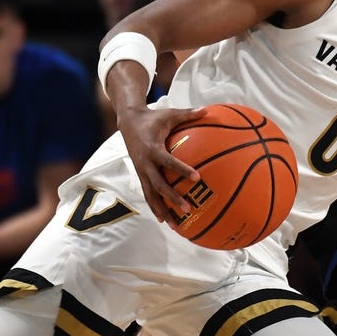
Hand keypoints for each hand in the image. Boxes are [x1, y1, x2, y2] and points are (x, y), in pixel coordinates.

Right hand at [115, 104, 208, 222]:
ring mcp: (141, 171)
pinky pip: (148, 194)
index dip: (182, 170)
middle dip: (172, 198)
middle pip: (158, 185)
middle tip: (188, 208)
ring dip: (162, 210)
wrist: (128, 122)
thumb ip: (188, 114)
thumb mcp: (170, 114)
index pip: (168, 162)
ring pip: (151, 195)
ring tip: (175, 225)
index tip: (197, 178)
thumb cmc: (153, 117)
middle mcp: (145, 163)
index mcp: (153, 149)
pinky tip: (165, 219)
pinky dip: (155, 207)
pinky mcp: (140, 175)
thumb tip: (208, 110)